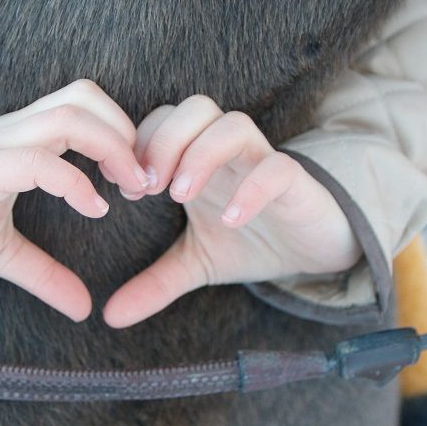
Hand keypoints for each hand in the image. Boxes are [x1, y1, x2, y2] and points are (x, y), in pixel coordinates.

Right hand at [0, 81, 148, 320]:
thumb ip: (41, 273)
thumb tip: (82, 308)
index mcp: (21, 143)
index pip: (84, 108)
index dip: (121, 135)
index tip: (139, 183)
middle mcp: (13, 134)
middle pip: (85, 97)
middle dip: (127, 133)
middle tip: (144, 182)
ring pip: (69, 116)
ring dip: (112, 148)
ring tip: (127, 190)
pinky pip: (37, 161)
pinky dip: (74, 182)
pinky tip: (92, 209)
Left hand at [103, 96, 361, 327]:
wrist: (315, 251)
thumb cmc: (254, 241)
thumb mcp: (196, 264)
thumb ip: (154, 284)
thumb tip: (110, 317)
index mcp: (199, 158)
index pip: (162, 119)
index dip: (139, 145)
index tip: (127, 192)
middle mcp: (229, 152)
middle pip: (194, 108)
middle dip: (163, 141)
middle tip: (148, 189)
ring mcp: (263, 162)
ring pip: (233, 124)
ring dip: (200, 154)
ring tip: (180, 196)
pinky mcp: (297, 183)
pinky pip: (276, 168)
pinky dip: (251, 188)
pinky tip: (230, 219)